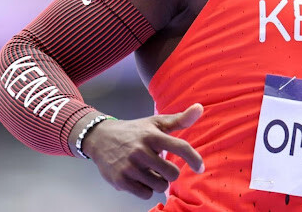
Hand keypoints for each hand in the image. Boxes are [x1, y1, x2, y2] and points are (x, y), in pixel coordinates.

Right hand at [83, 103, 204, 198]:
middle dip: (171, 172)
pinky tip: (140, 178)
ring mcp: (130, 166)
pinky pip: (145, 194)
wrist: (100, 138)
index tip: (200, 168)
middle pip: (172, 173)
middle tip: (161, 166)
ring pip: (159, 186)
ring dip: (158, 181)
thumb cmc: (134, 131)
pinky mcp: (121, 180)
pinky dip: (146, 189)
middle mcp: (141, 150)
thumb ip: (179, 119)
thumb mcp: (155, 122)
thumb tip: (200, 108)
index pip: (180, 147)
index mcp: (152, 135)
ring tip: (150, 171)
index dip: (194, 159)